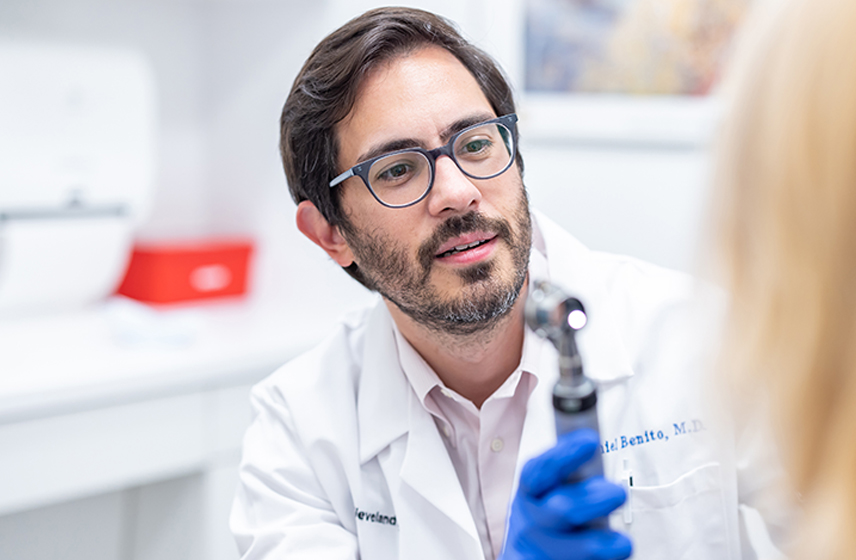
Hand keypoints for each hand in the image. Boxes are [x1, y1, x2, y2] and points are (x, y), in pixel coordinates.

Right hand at [500, 429, 631, 559]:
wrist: (528, 557)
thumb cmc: (546, 516)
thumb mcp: (546, 489)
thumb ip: (567, 469)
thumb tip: (590, 435)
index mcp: (530, 491)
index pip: (541, 470)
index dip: (565, 454)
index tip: (591, 440)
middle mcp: (532, 521)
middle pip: (563, 509)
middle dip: (593, 500)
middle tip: (617, 493)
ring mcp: (542, 551)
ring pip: (580, 548)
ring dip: (604, 542)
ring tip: (622, 542)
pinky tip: (616, 552)